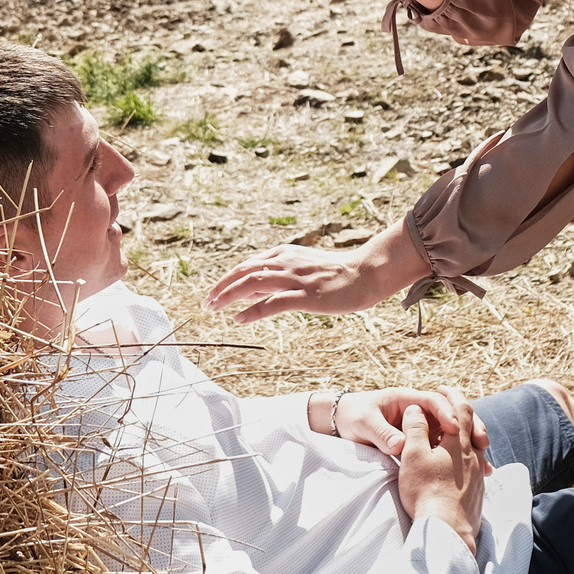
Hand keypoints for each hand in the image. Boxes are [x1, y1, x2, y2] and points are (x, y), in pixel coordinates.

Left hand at [205, 221, 431, 322]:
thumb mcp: (302, 270)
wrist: (366, 273)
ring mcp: (296, 279)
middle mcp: (286, 262)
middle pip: (244, 272)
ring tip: (215, 309)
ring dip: (229, 296)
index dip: (227, 279)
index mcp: (284, 254)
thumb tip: (249, 293)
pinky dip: (252, 311)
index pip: (247, 265)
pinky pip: (273, 303)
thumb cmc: (337, 275)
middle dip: (221, 287)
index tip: (214, 293)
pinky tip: (239, 319)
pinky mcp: (307, 296)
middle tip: (206, 304)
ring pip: (253, 283)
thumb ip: (277, 278)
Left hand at [332, 387, 490, 457]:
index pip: (432, 401)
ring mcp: (422, 425)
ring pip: (452, 434)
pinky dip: (459, 459)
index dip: (446, 412)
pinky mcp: (422, 441)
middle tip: (482, 442)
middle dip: (469, 427)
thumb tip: (400, 445)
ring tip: (484, 465)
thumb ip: (382, 433)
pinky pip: (444, 447)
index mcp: (405, 398)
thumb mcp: (364, 424)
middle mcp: (418, 410)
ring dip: (469, 446)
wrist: (342, 422)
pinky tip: (473, 474)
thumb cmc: (352, 417)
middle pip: (451, 415)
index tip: (455, 428)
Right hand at [394, 387, 489, 554]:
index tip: (442, 389)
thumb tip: (416, 409)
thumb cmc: (426, 491)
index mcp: (461, 442)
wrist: (447, 531)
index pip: (462, 409)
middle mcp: (475, 456)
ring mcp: (479, 476)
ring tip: (452, 437)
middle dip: (462, 414)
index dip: (452, 395)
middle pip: (474, 426)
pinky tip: (457, 468)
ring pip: (476, 448)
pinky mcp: (478, 493)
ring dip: (465, 437)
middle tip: (449, 409)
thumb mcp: (413, 455)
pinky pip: (476, 467)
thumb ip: (415, 428)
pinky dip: (466, 458)